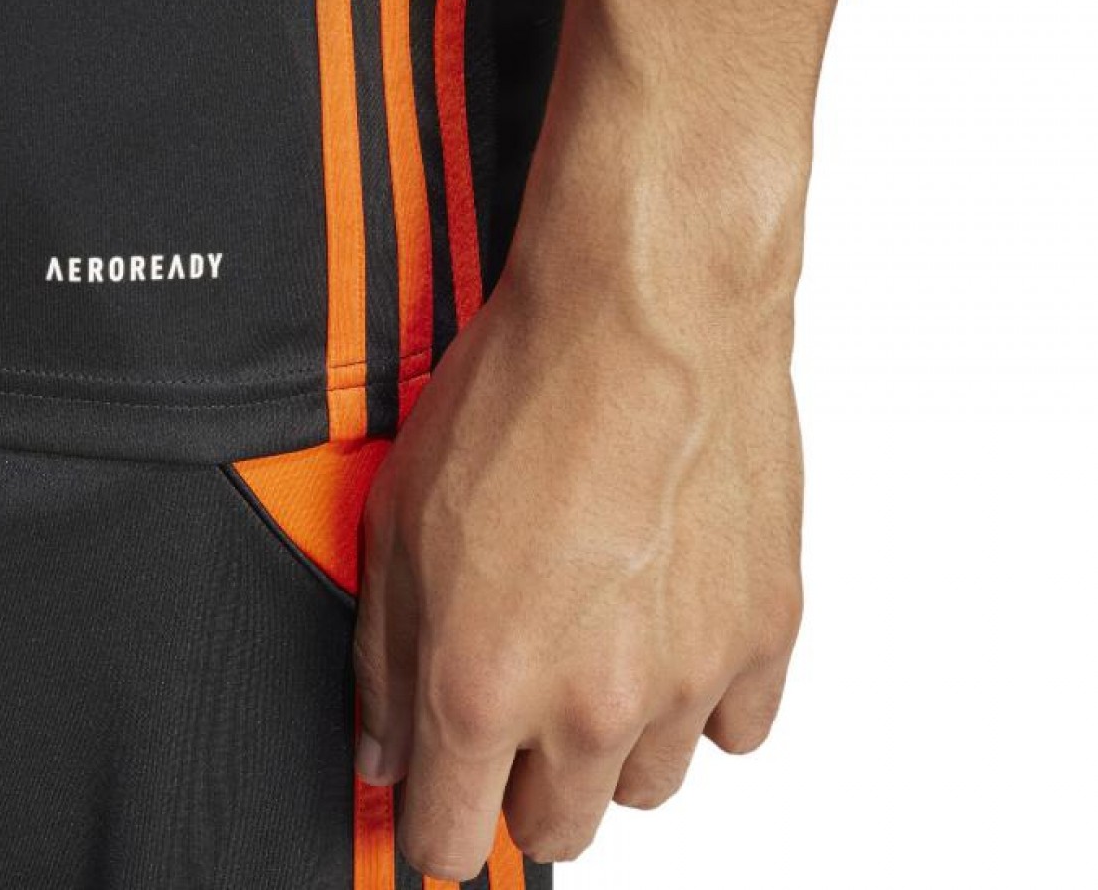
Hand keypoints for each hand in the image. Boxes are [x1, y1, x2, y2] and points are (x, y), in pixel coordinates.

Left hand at [352, 226, 804, 878]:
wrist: (643, 312)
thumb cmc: (524, 392)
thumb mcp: (398, 516)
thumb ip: (384, 654)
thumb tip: (383, 744)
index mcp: (484, 683)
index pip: (453, 840)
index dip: (439, 834)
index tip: (445, 811)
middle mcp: (591, 701)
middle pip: (558, 829)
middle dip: (526, 787)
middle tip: (521, 712)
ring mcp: (689, 675)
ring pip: (649, 782)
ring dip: (616, 740)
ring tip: (599, 640)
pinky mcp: (764, 631)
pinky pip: (738, 725)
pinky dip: (701, 694)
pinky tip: (670, 622)